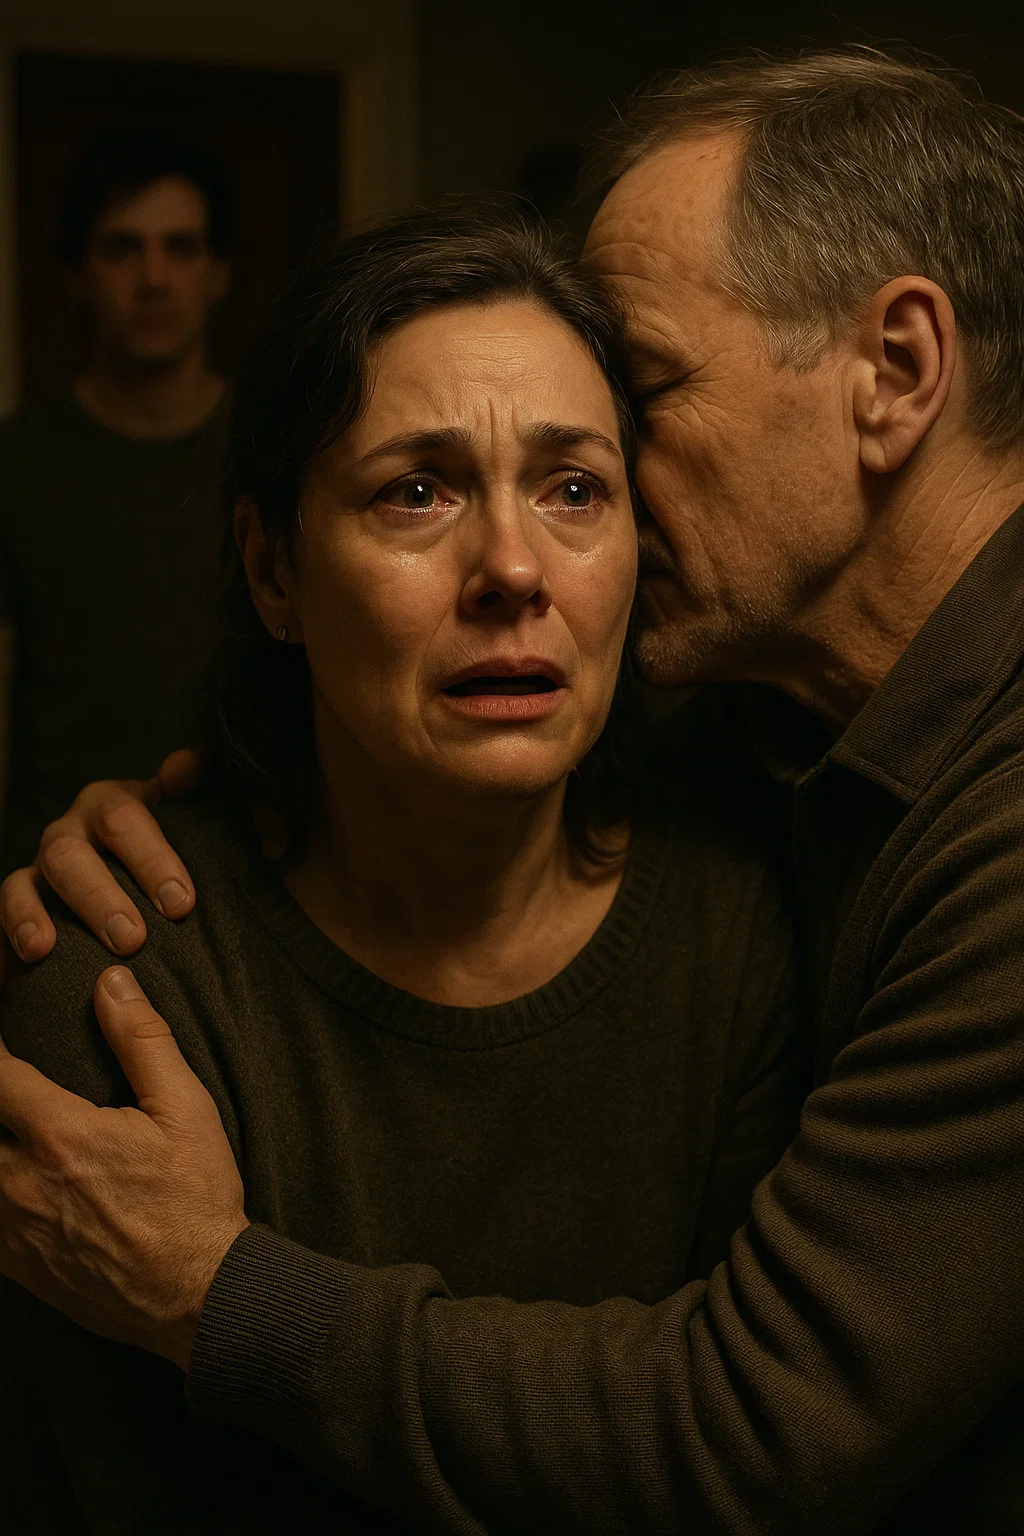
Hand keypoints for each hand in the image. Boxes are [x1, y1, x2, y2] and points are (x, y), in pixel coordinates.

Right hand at [0, 749, 200, 967]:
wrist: (126, 867)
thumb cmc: (157, 847)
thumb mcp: (173, 813)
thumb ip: (179, 791)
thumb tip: (188, 763)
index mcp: (109, 804)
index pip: (124, 820)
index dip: (151, 859)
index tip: (180, 904)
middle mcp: (69, 832)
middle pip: (68, 855)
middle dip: (98, 897)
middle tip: (132, 940)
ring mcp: (37, 868)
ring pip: (21, 884)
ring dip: (31, 916)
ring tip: (42, 948)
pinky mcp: (18, 902)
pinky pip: (4, 914)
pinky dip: (8, 934)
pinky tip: (15, 964)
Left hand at [0, 967, 247, 1369]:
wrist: (200, 1296)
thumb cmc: (196, 1200)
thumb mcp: (185, 1109)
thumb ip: (142, 1040)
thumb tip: (110, 983)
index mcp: (61, 1136)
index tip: (4, 1034)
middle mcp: (20, 1183)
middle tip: (9, 1084)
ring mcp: (12, 1231)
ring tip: (13, 1126)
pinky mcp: (15, 1267)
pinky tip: (17, 1179)